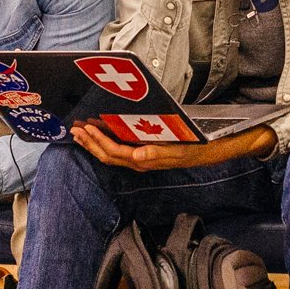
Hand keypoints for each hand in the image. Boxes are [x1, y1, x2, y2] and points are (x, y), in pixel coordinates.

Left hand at [70, 121, 273, 171]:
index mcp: (147, 159)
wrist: (214, 149)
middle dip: (90, 143)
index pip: (115, 153)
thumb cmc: (198, 145)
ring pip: (112, 155)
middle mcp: (142, 161)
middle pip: (108, 156)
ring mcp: (143, 158)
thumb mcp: (182, 148)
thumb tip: (138, 155)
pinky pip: (121, 151)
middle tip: (75, 128)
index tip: (85, 128)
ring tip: (82, 132)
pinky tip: (102, 134)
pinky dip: (107, 142)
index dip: (98, 142)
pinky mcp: (146, 153)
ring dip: (96, 144)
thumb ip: (159, 153)